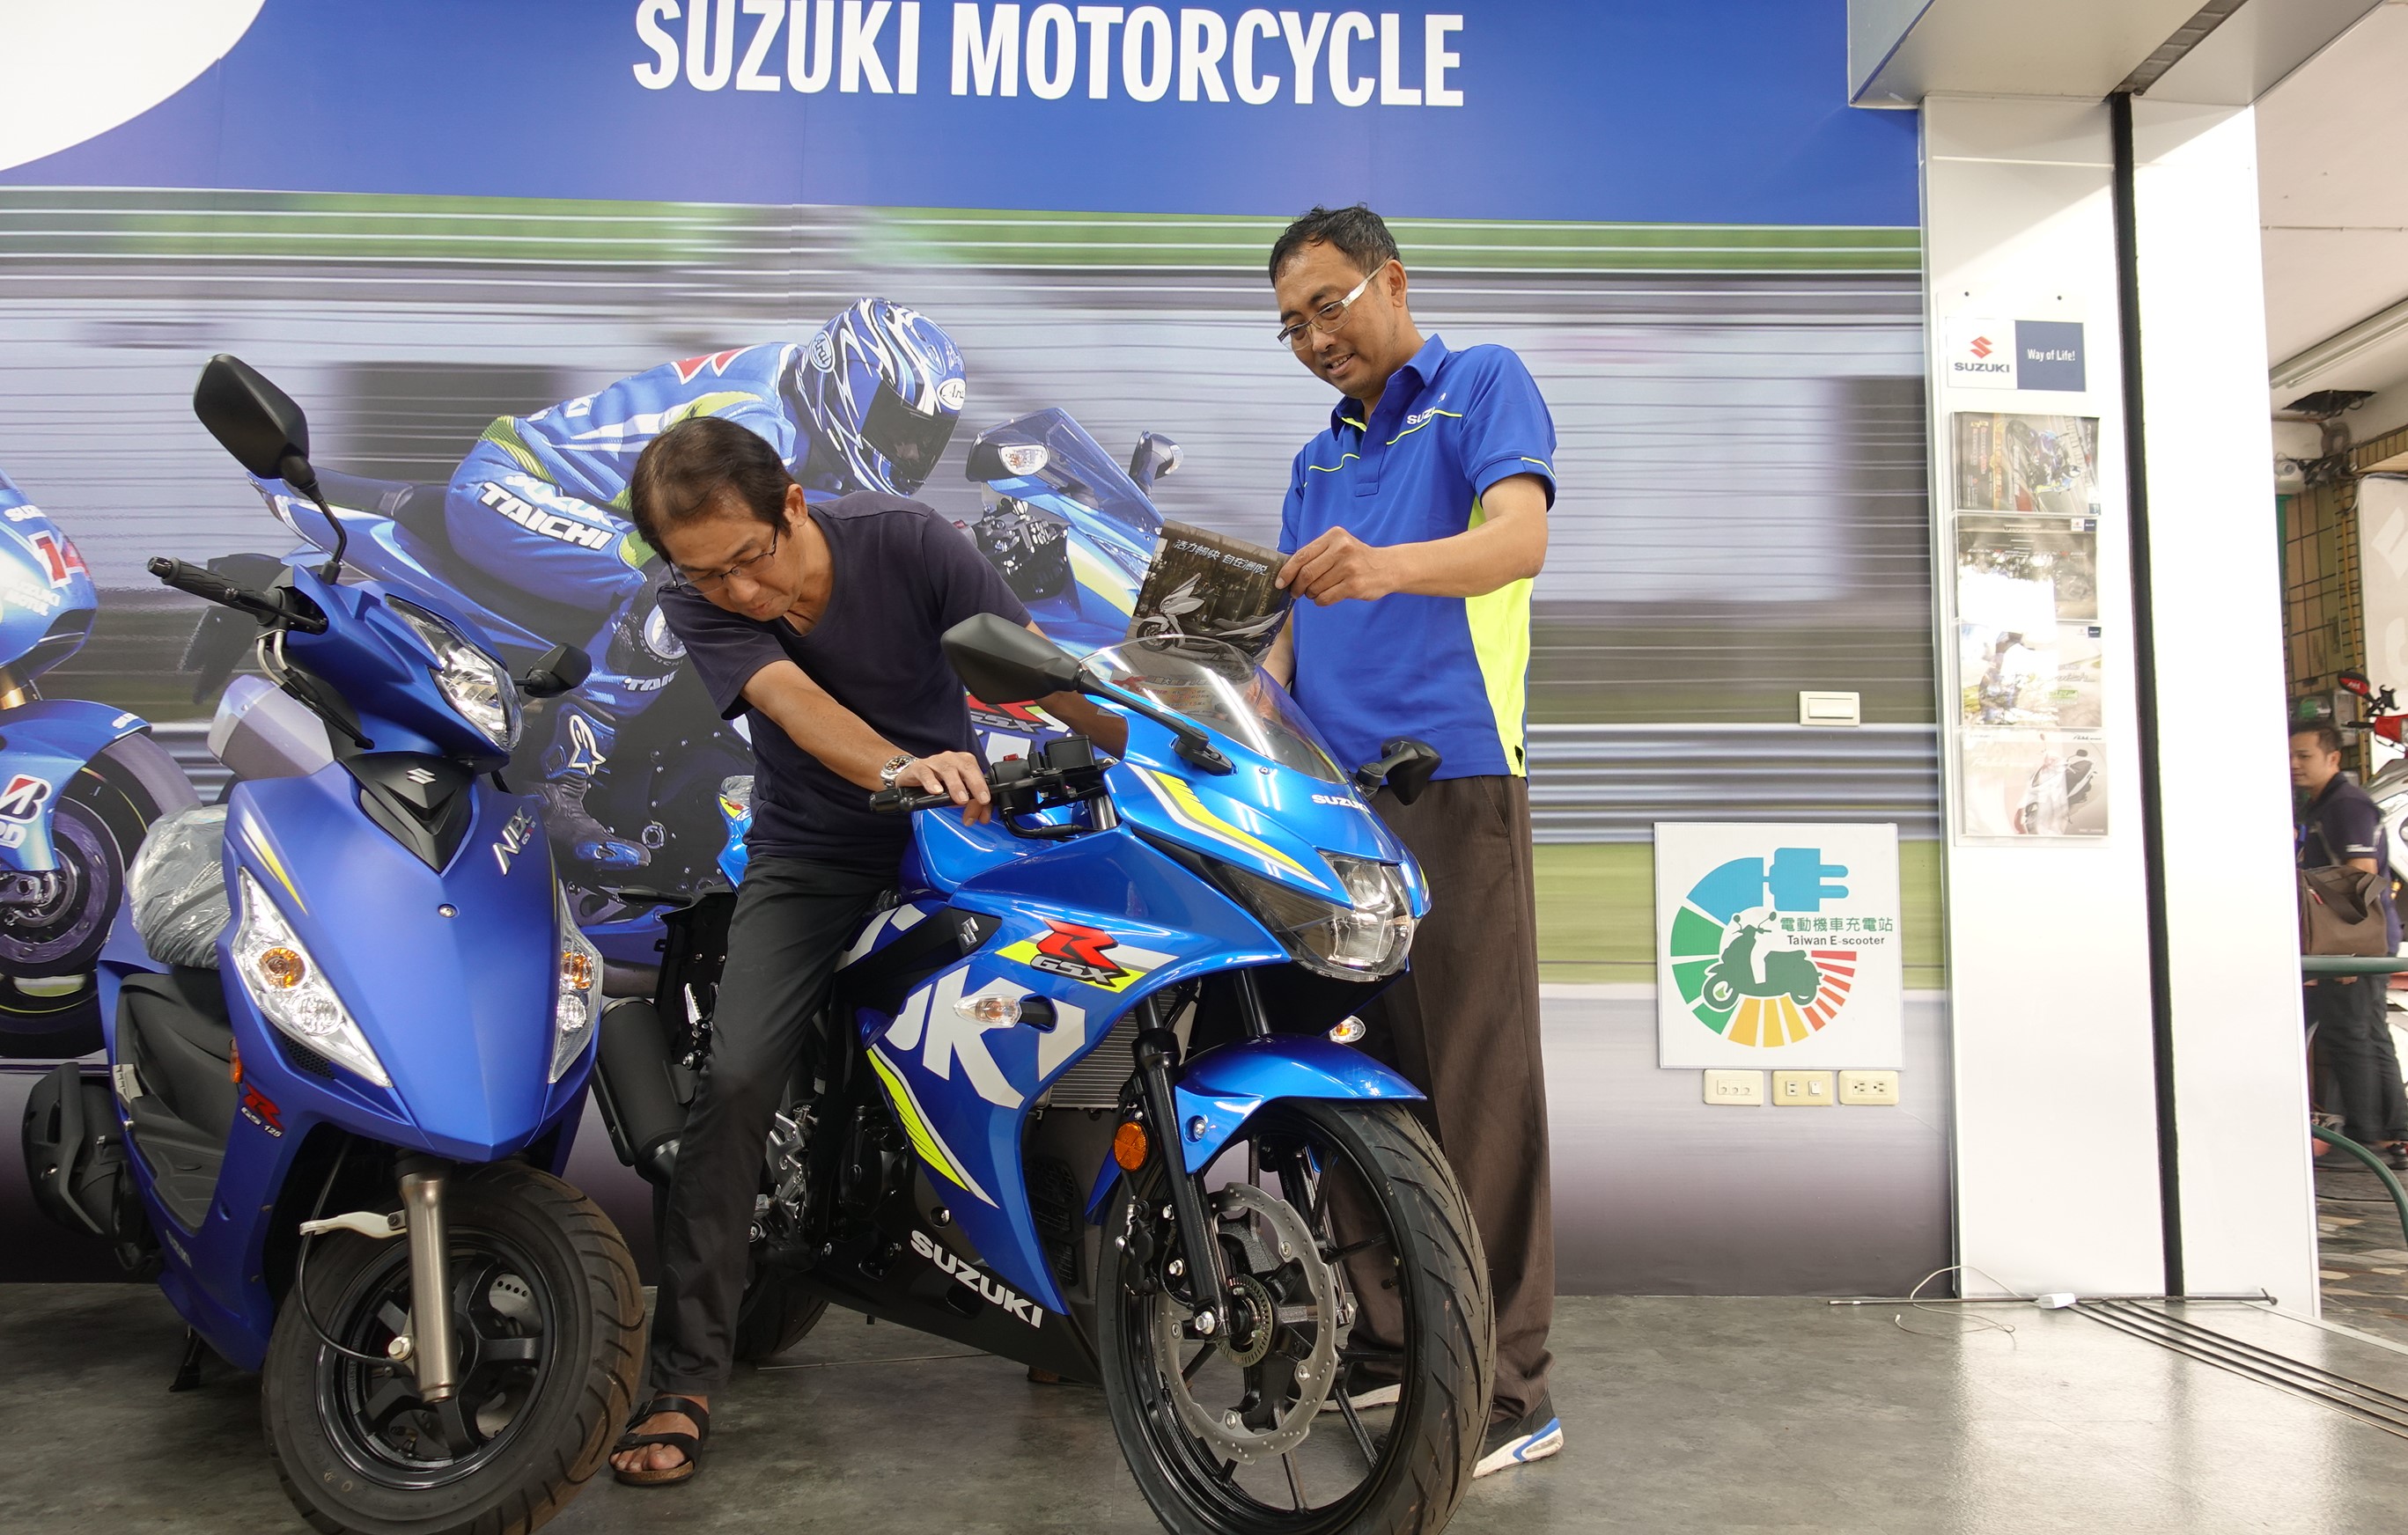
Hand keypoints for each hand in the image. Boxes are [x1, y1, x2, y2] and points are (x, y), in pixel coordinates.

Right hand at [901, 750, 992, 823]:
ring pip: (947, 769)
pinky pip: (925, 773)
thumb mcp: (958, 794)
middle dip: (976, 784)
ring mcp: (935, 762)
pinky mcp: (919, 768)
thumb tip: (984, 817)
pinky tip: (936, 791)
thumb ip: (973, 805)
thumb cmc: (939, 781)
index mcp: (965, 762)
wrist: (913, 774)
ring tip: (961, 800)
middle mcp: (951, 759)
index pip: (978, 774)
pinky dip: (931, 782)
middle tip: (981, 800)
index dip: (983, 788)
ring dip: (956, 785)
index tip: (986, 802)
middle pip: (967, 768)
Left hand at [1276, 527, 1400, 605]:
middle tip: (1295, 592)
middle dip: (1297, 586)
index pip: (1302, 555)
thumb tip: (1287, 572)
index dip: (1287, 571)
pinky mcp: (1354, 585)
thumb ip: (1316, 554)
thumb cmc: (1357, 558)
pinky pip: (1326, 598)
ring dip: (1310, 594)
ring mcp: (1349, 567)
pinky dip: (1320, 601)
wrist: (1387, 567)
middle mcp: (1342, 549)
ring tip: (1315, 592)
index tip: (1280, 582)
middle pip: (1307, 573)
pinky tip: (1324, 597)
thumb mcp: (1339, 546)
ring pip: (1315, 587)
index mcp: (1334, 536)